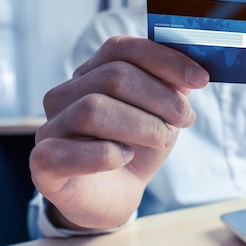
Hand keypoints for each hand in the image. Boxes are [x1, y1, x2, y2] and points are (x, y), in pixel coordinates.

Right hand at [29, 36, 208, 230]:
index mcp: (91, 75)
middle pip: (114, 76)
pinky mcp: (44, 164)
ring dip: (143, 125)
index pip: (121, 48)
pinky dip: (107, 154)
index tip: (201, 79)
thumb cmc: (137, 148)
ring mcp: (49, 128)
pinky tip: (125, 157)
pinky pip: (70, 152)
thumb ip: (172, 90)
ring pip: (94, 109)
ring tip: (163, 139)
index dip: (164, 59)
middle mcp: (65, 96)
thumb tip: (191, 73)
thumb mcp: (162, 116)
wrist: (116, 197)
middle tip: (186, 119)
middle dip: (162, 98)